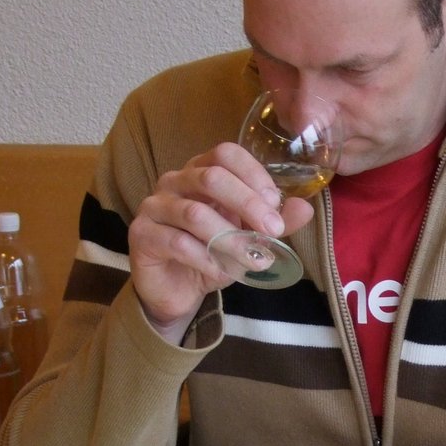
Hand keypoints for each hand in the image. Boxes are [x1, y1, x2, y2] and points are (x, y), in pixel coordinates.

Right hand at [127, 141, 315, 341]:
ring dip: (230, 239)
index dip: (253, 174)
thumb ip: (275, 222)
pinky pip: (177, 242)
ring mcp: (154, 206)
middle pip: (211, 177)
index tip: (276, 203)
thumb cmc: (212, 254)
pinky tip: (222, 272)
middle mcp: (174, 182)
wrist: (176, 290)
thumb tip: (304, 208)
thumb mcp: (249, 238)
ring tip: (253, 260)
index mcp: (201, 172)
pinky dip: (206, 259)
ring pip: (194, 213)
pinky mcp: (141, 235)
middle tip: (273, 231)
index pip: (226, 154)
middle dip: (248, 203)